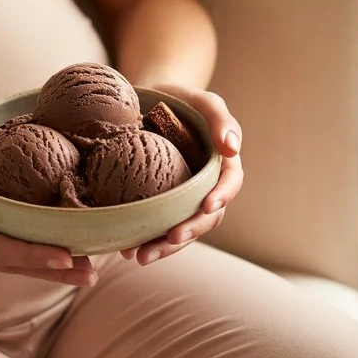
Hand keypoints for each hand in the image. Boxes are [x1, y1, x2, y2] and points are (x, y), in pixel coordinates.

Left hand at [120, 84, 243, 264]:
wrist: (152, 102)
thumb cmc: (183, 100)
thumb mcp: (204, 100)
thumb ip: (220, 119)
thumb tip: (232, 148)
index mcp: (223, 167)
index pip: (229, 186)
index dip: (221, 197)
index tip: (207, 206)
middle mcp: (206, 189)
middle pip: (204, 218)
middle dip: (189, 232)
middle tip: (169, 239)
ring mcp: (183, 200)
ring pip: (180, 229)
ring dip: (164, 247)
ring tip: (141, 257)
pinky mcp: (160, 205)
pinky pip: (156, 227)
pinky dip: (143, 240)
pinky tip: (126, 250)